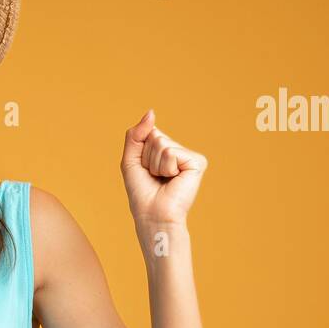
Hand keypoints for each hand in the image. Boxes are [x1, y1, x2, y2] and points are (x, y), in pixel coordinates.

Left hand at [120, 108, 207, 227]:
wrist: (153, 215)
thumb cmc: (142, 193)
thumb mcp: (131, 159)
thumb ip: (136, 134)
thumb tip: (151, 112)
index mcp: (166, 150)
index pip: (149, 132)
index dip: (140, 152)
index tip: (145, 170)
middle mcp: (180, 151)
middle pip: (154, 136)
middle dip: (147, 158)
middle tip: (154, 177)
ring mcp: (189, 156)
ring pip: (161, 143)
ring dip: (154, 164)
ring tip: (162, 179)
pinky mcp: (197, 162)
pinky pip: (170, 152)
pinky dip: (165, 167)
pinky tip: (172, 180)